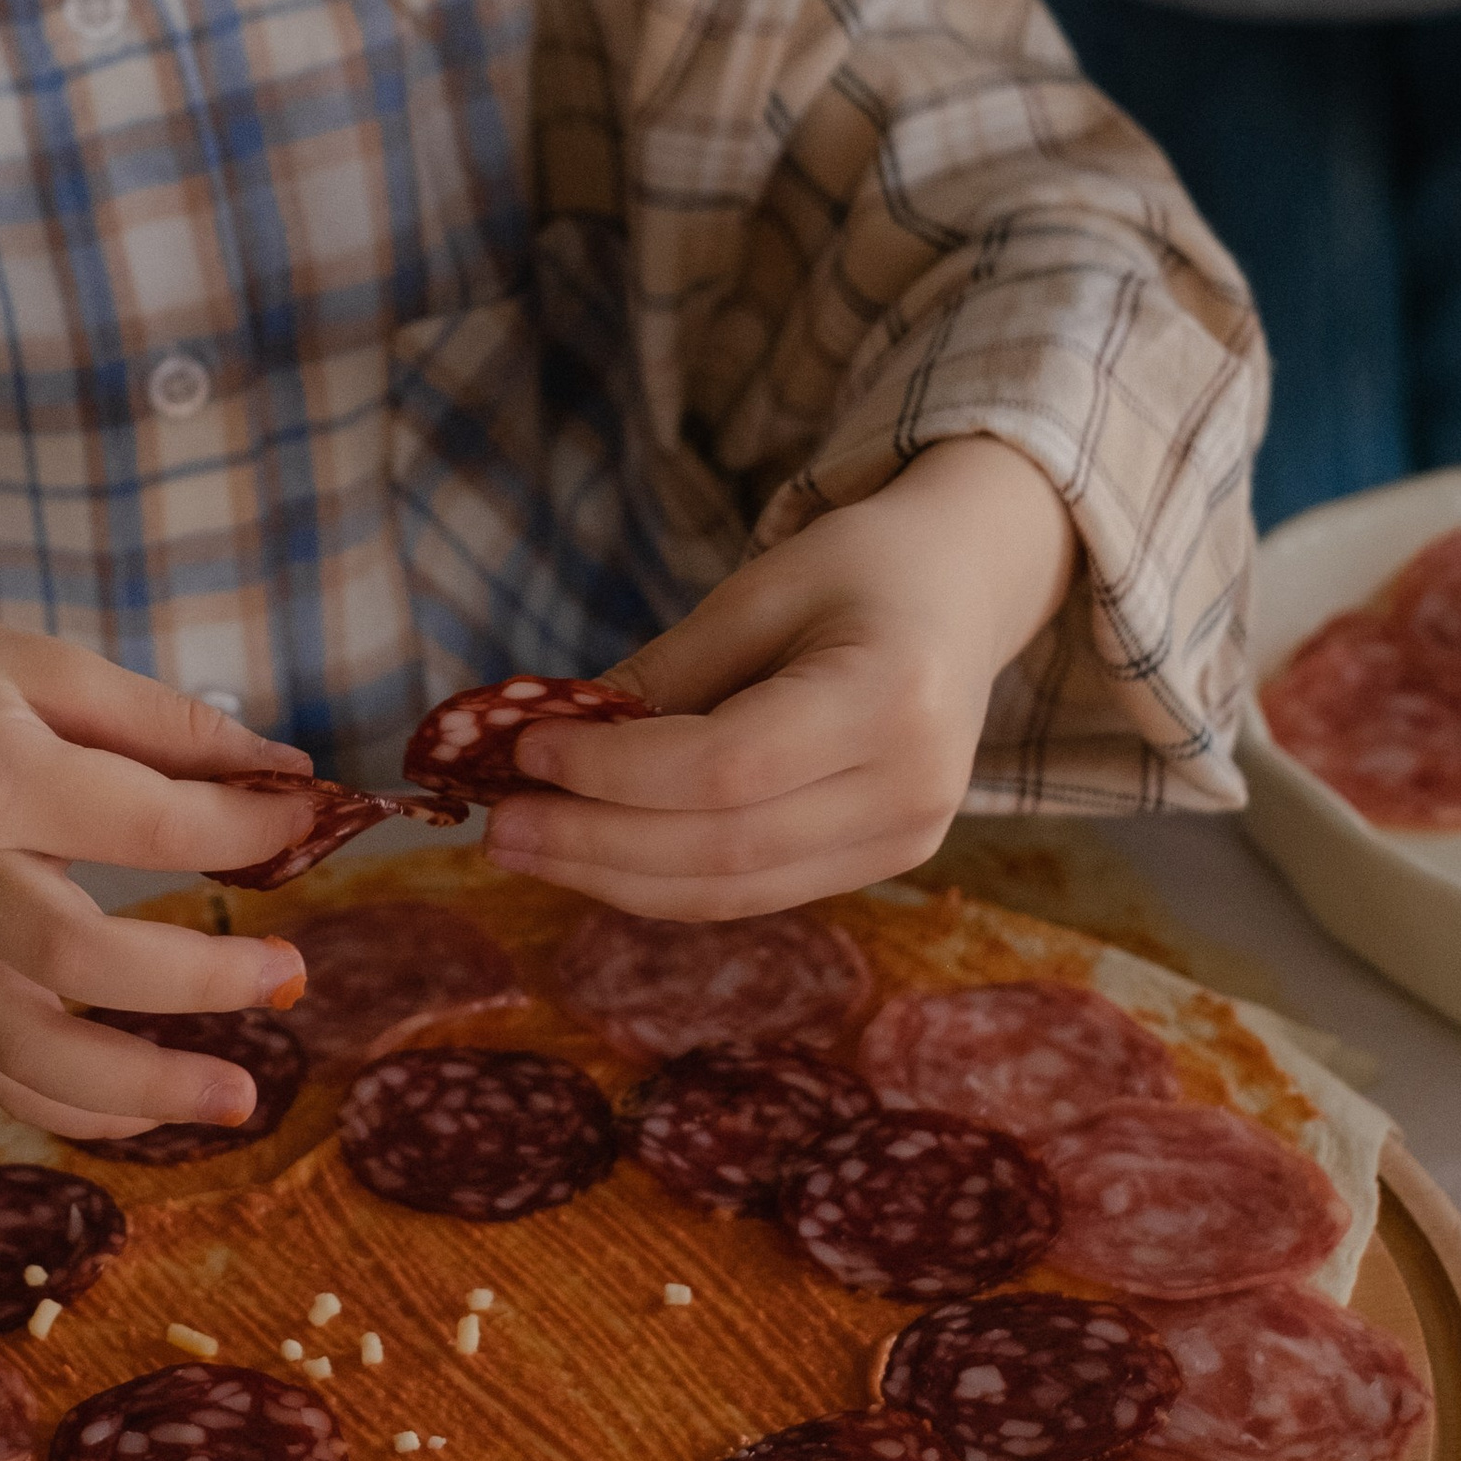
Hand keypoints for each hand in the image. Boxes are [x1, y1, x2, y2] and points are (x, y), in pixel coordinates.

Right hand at [0, 612, 319, 1142]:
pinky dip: (79, 1111)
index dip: (245, 830)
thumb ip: (160, 721)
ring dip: (145, 1091)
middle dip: (201, 982)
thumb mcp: (34, 663)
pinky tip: (153, 1110)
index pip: (145, 822)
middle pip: (84, 961)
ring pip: (34, 1056)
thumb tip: (285, 771)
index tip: (309, 820)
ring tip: (241, 1098)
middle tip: (290, 976)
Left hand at [480, 438, 1078, 919]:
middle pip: (727, 848)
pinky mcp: (883, 862)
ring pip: (735, 890)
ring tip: (525, 846)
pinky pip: (754, 889)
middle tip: (496, 825)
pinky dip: (662, 877)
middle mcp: (915, 786)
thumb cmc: (858, 570)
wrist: (964, 591)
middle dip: (596, 844)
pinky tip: (593, 851)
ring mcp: (908, 839)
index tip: (525, 747)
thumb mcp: (759, 590)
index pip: (727, 768)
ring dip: (615, 877)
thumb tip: (542, 741)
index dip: (615, 771)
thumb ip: (663, 675)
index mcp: (893, 696)